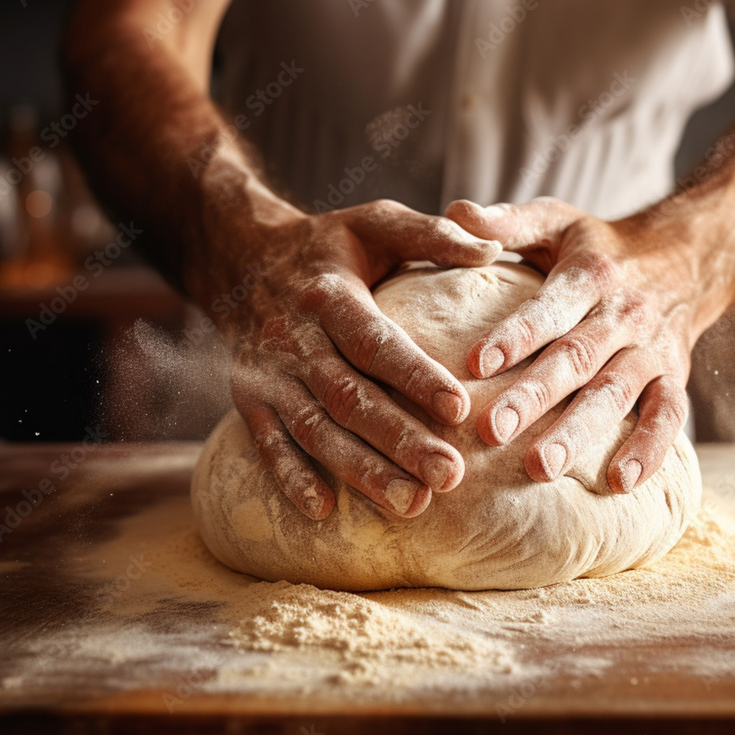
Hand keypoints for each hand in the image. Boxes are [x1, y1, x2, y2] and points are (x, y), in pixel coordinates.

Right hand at [222, 199, 501, 519]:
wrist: (241, 257)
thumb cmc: (328, 245)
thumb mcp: (375, 221)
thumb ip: (432, 233)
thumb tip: (493, 247)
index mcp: (329, 293)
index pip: (374, 340)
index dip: (414, 376)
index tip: (460, 409)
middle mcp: (293, 337)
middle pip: (348, 396)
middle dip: (398, 440)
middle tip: (450, 476)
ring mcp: (268, 372)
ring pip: (314, 428)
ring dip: (359, 470)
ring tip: (410, 504)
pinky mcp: (249, 397)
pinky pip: (267, 442)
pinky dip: (289, 477)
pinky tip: (323, 512)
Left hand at [444, 197, 702, 492]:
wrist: (686, 257)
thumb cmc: (599, 246)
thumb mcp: (558, 220)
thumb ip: (508, 222)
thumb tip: (454, 212)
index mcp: (590, 275)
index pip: (549, 309)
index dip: (515, 336)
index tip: (476, 364)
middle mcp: (623, 314)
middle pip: (577, 359)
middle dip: (534, 397)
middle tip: (492, 432)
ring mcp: (651, 350)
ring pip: (616, 394)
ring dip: (581, 432)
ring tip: (541, 469)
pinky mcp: (672, 377)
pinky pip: (668, 416)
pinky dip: (650, 450)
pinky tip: (620, 484)